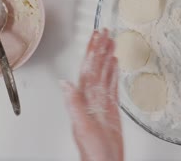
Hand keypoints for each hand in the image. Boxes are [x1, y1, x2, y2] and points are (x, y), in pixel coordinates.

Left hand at [62, 30, 122, 160]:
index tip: (96, 36)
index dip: (92, 51)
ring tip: (111, 43)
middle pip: (96, 67)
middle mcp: (91, 98)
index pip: (88, 69)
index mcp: (84, 100)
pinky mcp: (110, 109)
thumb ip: (74, 105)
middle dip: (99, 48)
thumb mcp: (83, 127)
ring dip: (106, 57)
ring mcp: (101, 103)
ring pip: (104, 73)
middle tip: (105, 32)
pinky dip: (113, 73)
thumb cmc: (94, 152)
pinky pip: (111, 86)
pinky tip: (115, 65)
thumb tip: (64, 83)